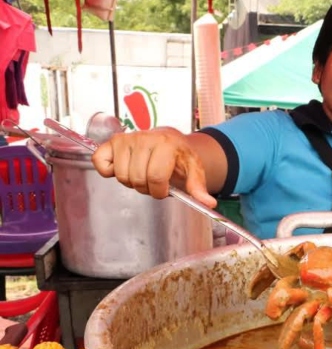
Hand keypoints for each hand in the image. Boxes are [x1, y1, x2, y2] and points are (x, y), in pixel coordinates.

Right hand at [92, 128, 217, 207]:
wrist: (171, 140)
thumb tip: (207, 204)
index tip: (164, 190)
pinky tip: (123, 168)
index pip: (156, 177)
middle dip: (147, 187)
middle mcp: (144, 138)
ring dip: (131, 181)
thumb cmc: (180, 156)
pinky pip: (100, 162)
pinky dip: (108, 171)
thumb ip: (198, 188)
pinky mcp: (111, 142)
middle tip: (153, 182)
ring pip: (121, 175)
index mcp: (166, 144)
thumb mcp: (194, 170)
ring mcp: (126, 139)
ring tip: (142, 174)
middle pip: (138, 178)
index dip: (160, 190)